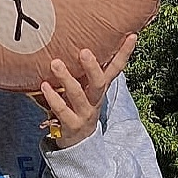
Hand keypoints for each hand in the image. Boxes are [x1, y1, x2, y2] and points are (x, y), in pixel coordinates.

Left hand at [37, 34, 137, 148]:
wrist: (79, 142)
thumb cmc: (79, 104)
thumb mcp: (86, 87)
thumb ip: (84, 69)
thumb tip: (76, 37)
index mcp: (100, 86)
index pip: (117, 68)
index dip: (125, 53)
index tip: (132, 35)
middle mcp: (95, 99)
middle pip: (100, 82)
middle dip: (93, 67)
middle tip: (84, 52)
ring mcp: (85, 113)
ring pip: (78, 95)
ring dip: (67, 79)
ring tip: (55, 63)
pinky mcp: (71, 125)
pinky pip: (62, 111)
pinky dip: (53, 98)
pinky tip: (44, 85)